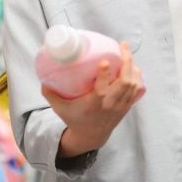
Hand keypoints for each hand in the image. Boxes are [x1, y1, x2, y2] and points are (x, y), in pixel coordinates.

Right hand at [42, 41, 145, 157]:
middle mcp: (110, 105)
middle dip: (127, 62)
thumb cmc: (74, 118)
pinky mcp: (127, 106)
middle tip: (122, 46)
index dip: (105, 75)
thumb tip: (43, 76)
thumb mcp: (59, 108)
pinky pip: (138, 90)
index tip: (105, 60)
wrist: (91, 136)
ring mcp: (121, 106)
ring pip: (133, 84)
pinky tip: (133, 67)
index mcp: (94, 105)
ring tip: (127, 52)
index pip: (102, 90)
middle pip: (124, 83)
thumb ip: (50, 93)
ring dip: (133, 67)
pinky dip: (138, 77)